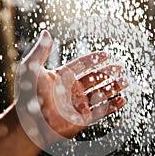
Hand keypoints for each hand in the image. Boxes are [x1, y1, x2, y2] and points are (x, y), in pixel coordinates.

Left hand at [15, 30, 127, 146]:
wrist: (29, 123)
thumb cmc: (28, 96)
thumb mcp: (31, 68)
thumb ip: (41, 51)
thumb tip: (46, 32)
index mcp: (62, 77)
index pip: (82, 65)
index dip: (94, 59)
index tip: (106, 54)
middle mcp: (72, 90)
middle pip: (95, 78)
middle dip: (108, 72)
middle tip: (121, 67)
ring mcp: (78, 104)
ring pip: (100, 93)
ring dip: (113, 87)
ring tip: (126, 80)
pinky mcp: (83, 119)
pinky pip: (101, 111)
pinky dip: (112, 106)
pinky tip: (122, 100)